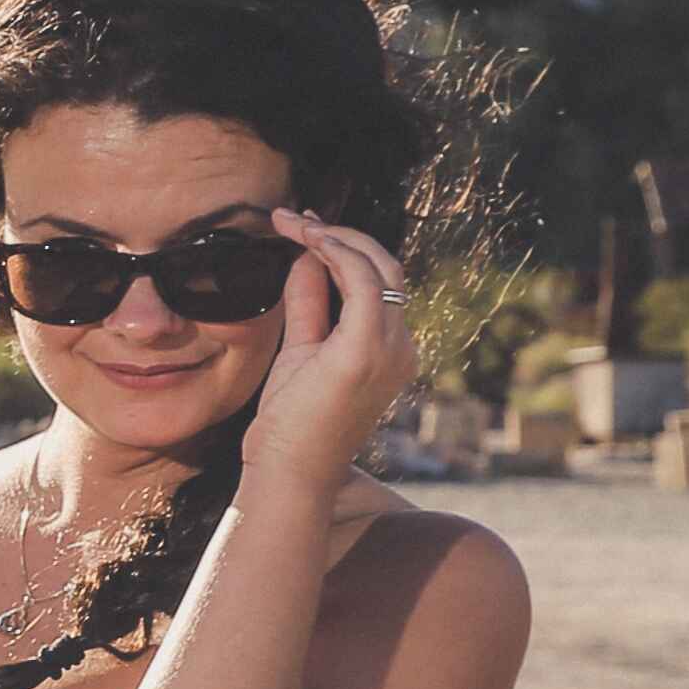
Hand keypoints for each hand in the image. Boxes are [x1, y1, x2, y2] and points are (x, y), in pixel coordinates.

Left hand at [244, 211, 420, 493]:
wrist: (288, 471)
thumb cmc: (292, 420)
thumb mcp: (302, 348)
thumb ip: (309, 303)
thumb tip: (306, 258)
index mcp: (390, 348)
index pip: (378, 283)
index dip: (344, 248)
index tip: (305, 227)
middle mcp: (400, 347)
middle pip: (385, 268)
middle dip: (340, 234)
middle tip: (295, 217)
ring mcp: (389, 349)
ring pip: (378, 268)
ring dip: (334, 236)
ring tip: (293, 222)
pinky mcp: (366, 351)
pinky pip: (362, 282)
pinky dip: (337, 253)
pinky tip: (308, 240)